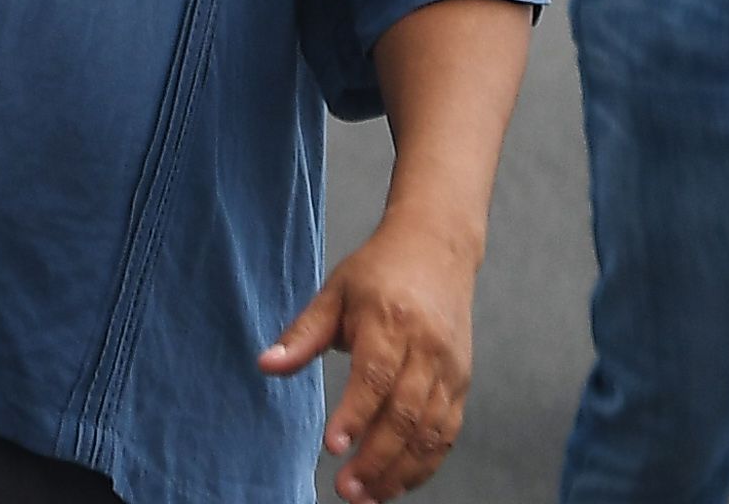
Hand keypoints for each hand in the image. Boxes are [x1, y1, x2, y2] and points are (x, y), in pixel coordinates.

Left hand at [263, 205, 477, 501]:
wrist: (436, 249)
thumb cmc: (379, 272)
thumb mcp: (334, 293)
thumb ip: (302, 335)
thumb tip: (265, 366)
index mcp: (390, 322)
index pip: (374, 377)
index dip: (355, 415)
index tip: (332, 447)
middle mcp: (426, 349)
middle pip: (405, 413)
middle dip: (377, 457)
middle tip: (348, 489)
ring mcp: (449, 369)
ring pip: (431, 431)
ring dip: (402, 470)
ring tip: (370, 496)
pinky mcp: (462, 383)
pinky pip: (448, 432)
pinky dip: (426, 463)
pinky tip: (400, 482)